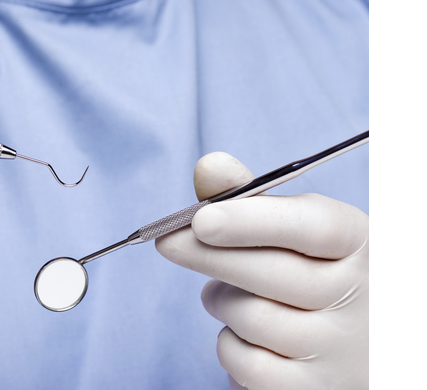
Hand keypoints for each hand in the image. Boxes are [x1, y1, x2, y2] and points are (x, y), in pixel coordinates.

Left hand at [156, 152, 367, 388]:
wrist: (366, 349)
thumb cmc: (320, 277)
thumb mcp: (305, 235)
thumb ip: (255, 202)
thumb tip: (209, 168)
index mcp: (362, 244)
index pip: (314, 227)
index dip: (253, 220)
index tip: (201, 218)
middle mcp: (362, 297)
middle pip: (270, 273)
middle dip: (207, 255)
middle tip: (168, 242)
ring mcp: (341, 350)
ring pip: (250, 317)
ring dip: (221, 301)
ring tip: (228, 294)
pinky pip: (247, 365)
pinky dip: (230, 347)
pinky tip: (245, 336)